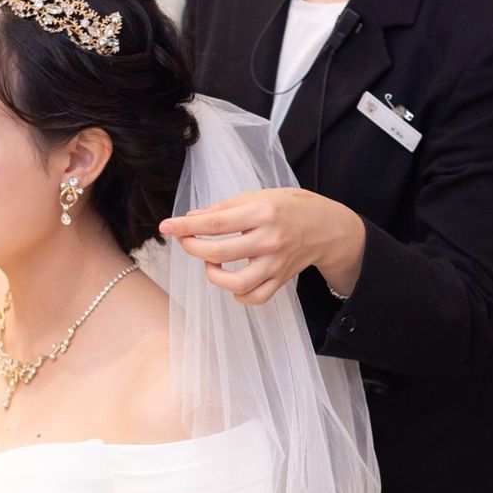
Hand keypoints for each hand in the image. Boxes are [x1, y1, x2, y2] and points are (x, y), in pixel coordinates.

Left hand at [159, 188, 365, 304]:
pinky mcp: (281, 280)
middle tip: (185, 240)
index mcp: (264, 212)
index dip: (186, 225)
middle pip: (220, 252)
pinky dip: (237, 294)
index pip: (215, 222)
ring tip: (211, 263)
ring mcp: (277, 263)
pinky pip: (254, 297)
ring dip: (213, 275)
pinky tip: (232, 280)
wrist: (326, 227)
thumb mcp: (259, 195)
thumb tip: (192, 218)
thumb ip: (225, 207)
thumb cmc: (289, 206)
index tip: (166, 226)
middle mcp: (271, 240)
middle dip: (193, 247)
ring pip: (236, 283)